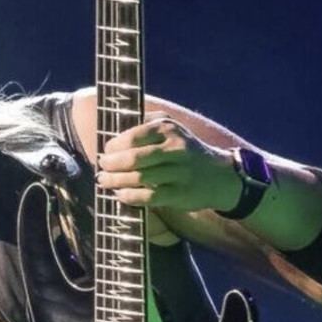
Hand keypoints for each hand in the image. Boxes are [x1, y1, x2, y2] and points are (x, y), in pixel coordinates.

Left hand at [95, 113, 240, 211]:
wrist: (219, 176)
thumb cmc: (186, 151)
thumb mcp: (173, 128)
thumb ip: (147, 123)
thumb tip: (114, 131)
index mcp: (169, 129)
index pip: (133, 136)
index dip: (114, 145)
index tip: (105, 151)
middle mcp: (175, 149)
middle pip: (134, 158)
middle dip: (111, 164)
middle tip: (102, 167)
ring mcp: (179, 173)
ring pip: (139, 178)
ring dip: (115, 181)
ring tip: (104, 181)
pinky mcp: (180, 194)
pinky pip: (149, 197)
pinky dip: (130, 196)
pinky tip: (120, 195)